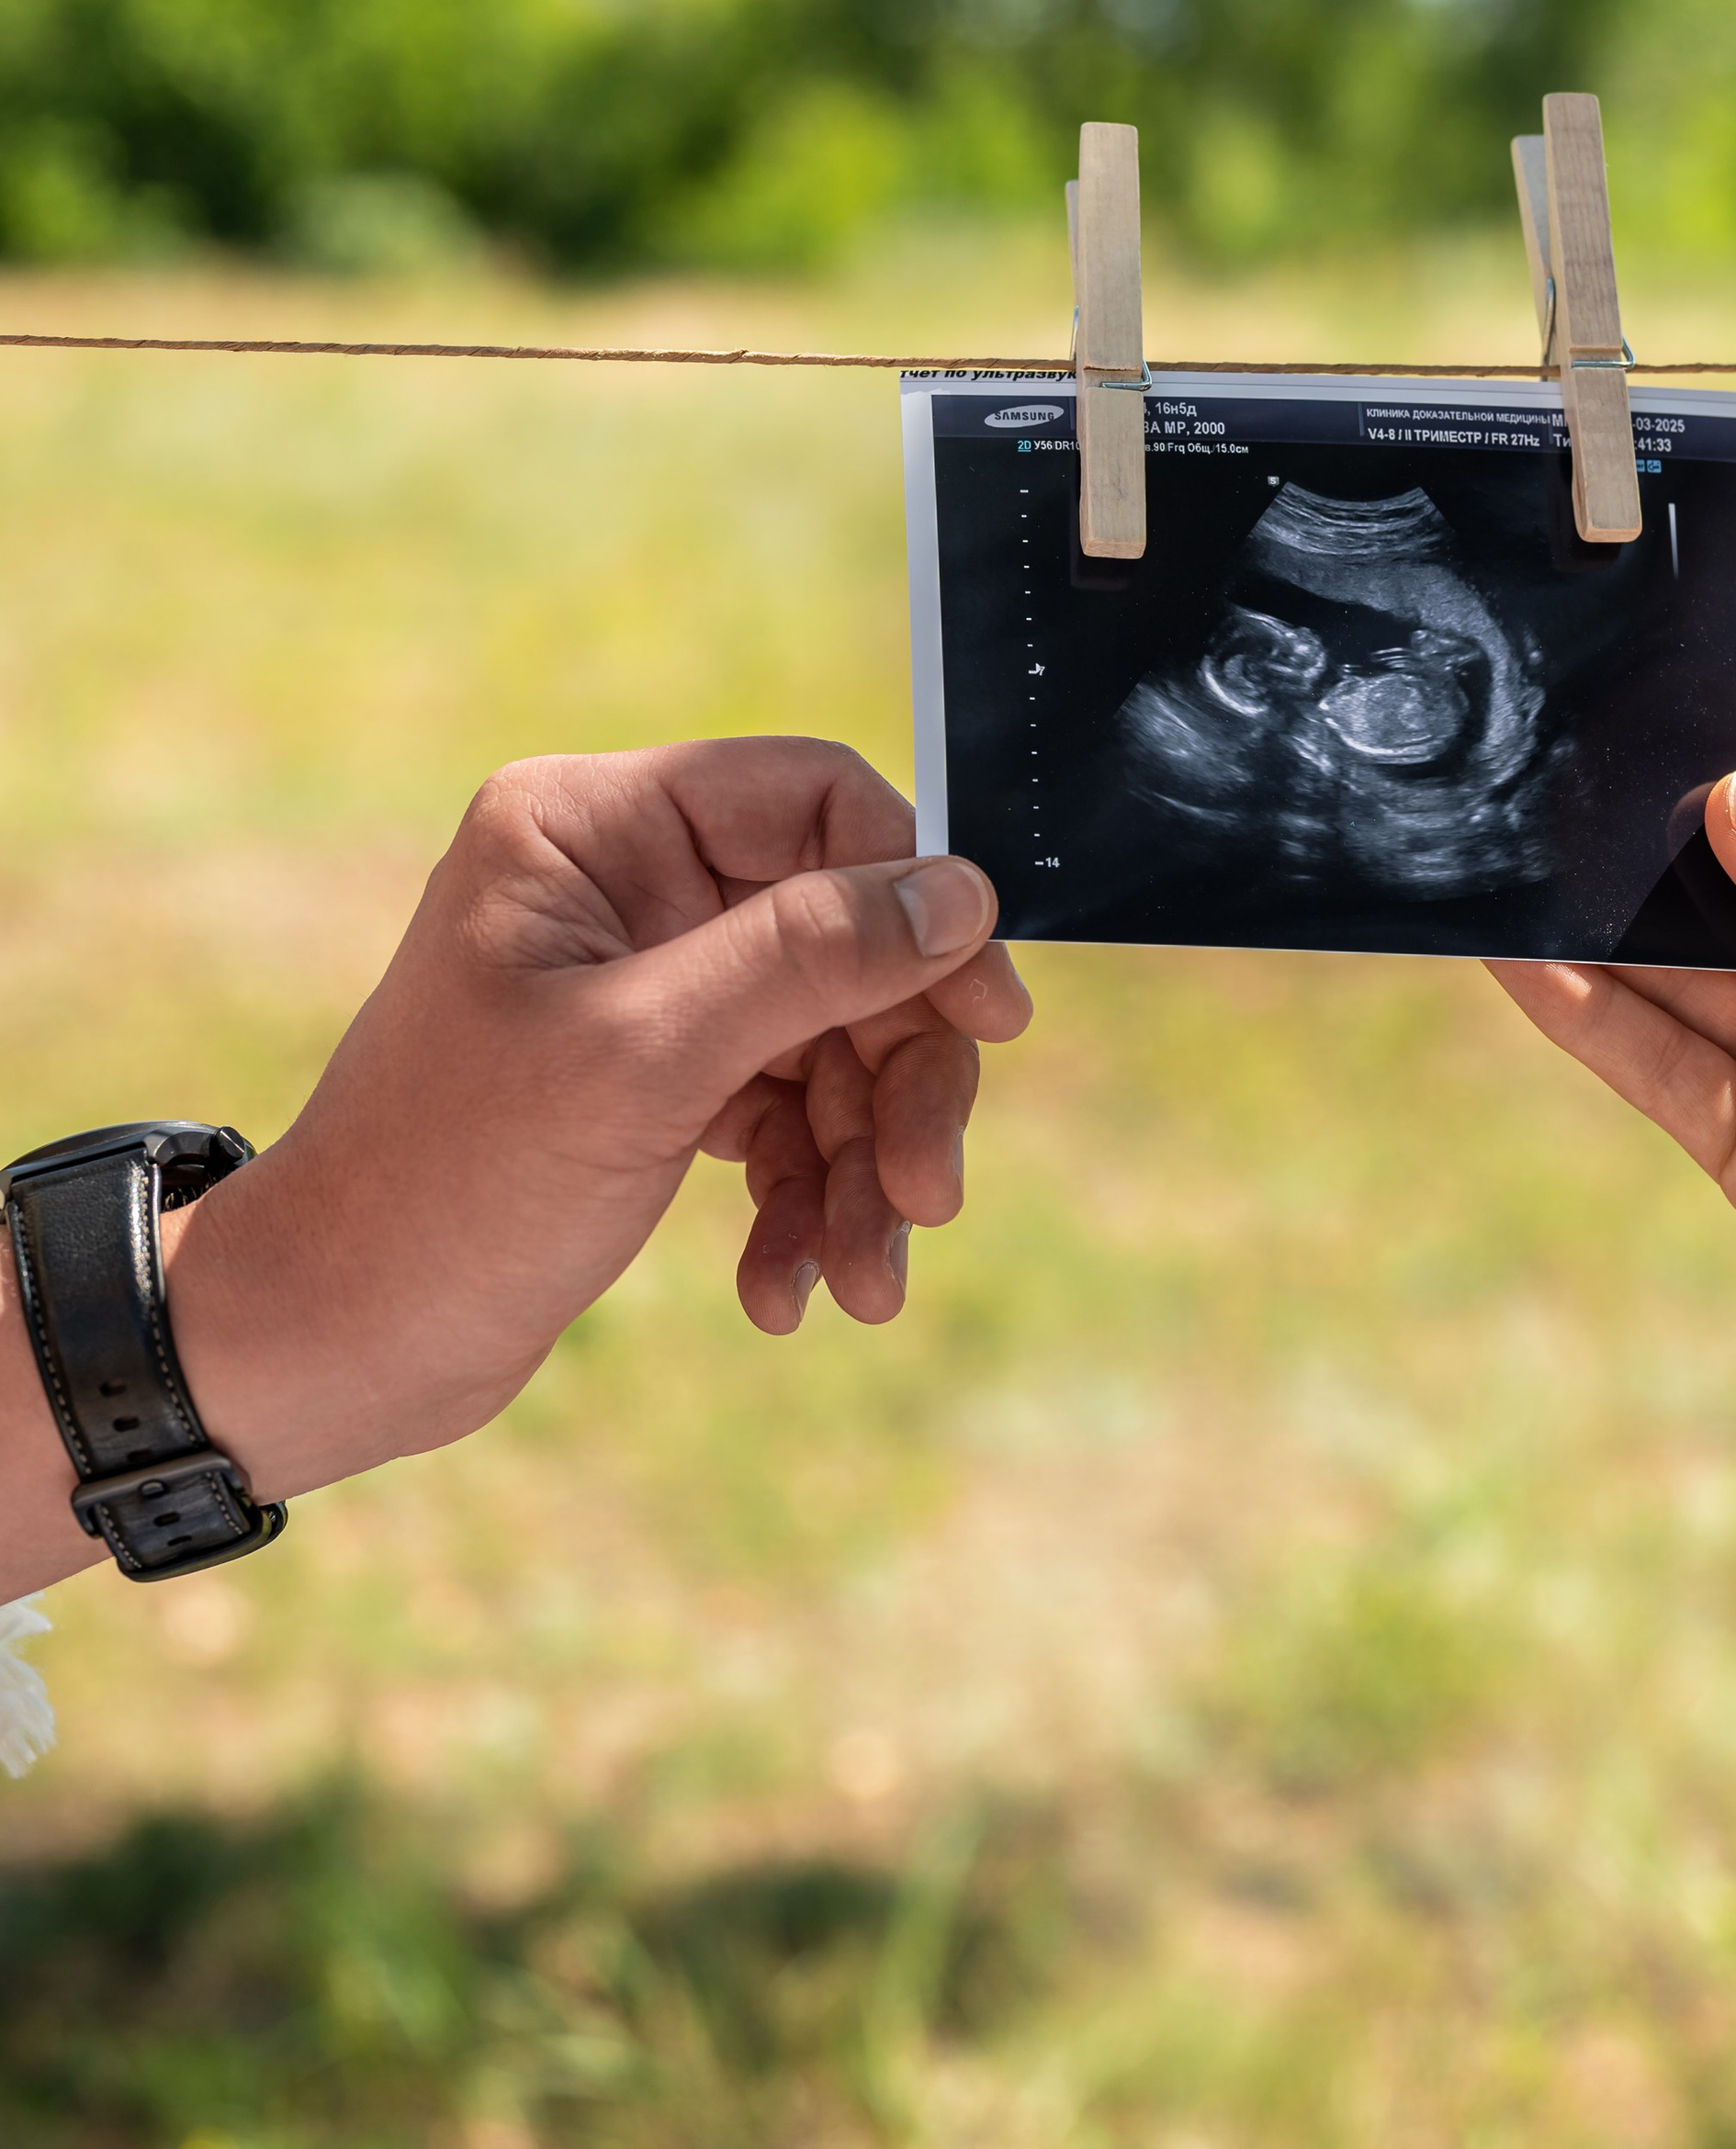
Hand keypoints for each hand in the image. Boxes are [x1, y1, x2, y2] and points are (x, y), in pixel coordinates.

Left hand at [0, 739, 1029, 1592]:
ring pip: (828, 1040)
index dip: (916, 902)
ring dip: (862, 1163)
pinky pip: (783, 1111)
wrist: (333, 1345)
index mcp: (590, 827)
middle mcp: (621, 886)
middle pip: (842, 938)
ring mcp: (641, 985)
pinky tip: (787, 1288)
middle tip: (927, 1194)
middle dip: (894, 1076)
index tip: (988, 1019)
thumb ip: (811, 957)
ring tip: (864, 1278)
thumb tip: (964, 889)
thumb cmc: (451, 1186)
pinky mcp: (655, 1080)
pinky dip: (806, 1198)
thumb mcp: (644, 1060)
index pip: (816, 803)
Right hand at [1491, 759, 1735, 1481]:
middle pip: (1720, 892)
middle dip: (1645, 844)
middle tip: (1550, 784)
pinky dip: (1581, 1012)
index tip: (1647, 723)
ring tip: (1506, 854)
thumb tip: (1728, 807)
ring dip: (1592, 922)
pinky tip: (1521, 955)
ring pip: (1671, 974)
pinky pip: (1654, 1066)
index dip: (1734, 774)